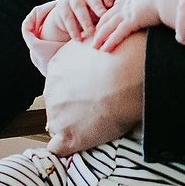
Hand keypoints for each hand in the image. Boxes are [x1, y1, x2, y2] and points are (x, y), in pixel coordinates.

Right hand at [42, 0, 114, 41]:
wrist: (68, 12)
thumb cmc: (92, 11)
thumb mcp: (100, 9)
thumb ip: (109, 12)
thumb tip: (122, 23)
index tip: (111, 4)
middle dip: (97, 6)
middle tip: (103, 15)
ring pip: (79, 8)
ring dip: (85, 20)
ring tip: (91, 32)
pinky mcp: (62, 9)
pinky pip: (68, 19)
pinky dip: (73, 30)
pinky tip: (79, 39)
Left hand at [43, 32, 145, 155]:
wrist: (133, 73)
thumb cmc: (125, 52)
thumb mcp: (101, 38)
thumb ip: (91, 43)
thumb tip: (98, 42)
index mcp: (58, 65)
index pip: (60, 80)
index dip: (77, 86)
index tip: (92, 88)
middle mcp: (52, 89)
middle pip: (58, 101)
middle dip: (74, 104)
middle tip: (99, 103)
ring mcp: (57, 113)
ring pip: (59, 123)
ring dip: (74, 124)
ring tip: (99, 120)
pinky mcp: (68, 136)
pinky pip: (58, 147)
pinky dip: (68, 146)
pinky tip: (81, 141)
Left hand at [92, 0, 175, 52]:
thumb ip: (151, 5)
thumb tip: (156, 10)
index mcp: (132, 1)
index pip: (114, 10)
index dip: (106, 18)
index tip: (100, 25)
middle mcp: (127, 6)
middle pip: (107, 18)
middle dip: (99, 29)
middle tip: (92, 38)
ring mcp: (128, 13)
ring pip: (109, 26)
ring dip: (100, 37)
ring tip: (94, 47)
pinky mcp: (132, 20)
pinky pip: (118, 33)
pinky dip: (110, 41)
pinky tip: (105, 50)